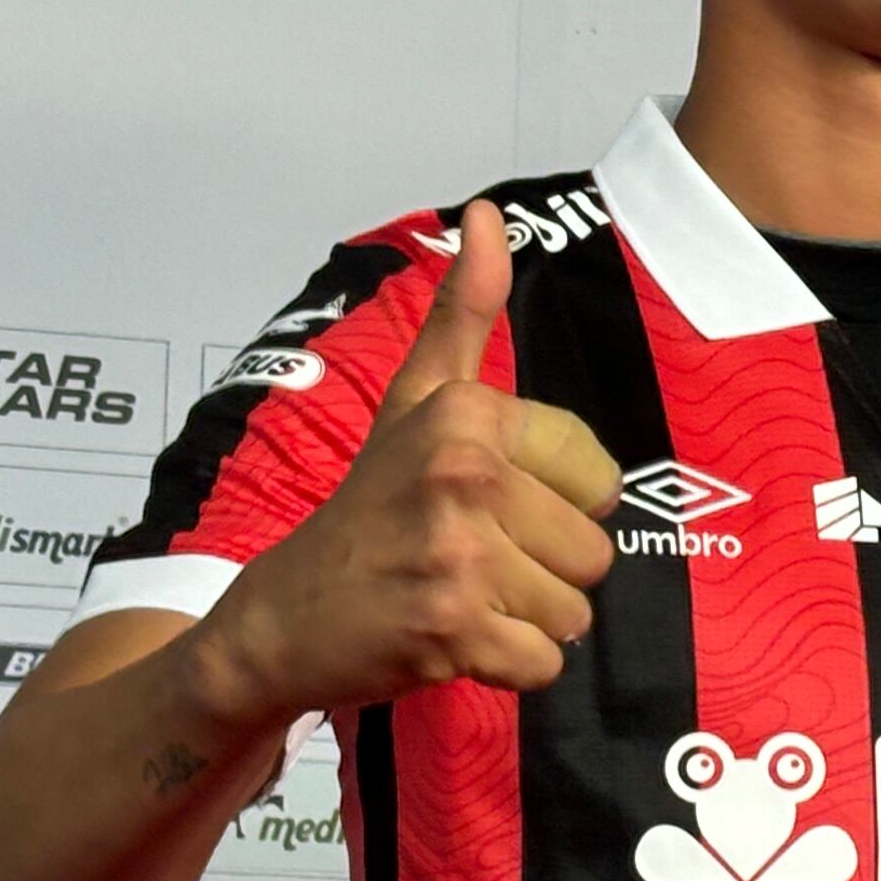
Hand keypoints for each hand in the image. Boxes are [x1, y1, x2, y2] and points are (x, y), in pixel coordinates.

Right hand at [192, 200, 621, 714]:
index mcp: (469, 414)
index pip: (600, 478)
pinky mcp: (451, 632)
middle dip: (542, 571)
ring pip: (574, 612)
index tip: (492, 506)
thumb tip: (489, 214)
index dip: (557, 505)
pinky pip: (543, 665)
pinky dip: (508, 667)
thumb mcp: (415, 401)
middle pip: (594, 553)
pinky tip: (455, 641)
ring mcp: (457, 557)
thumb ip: (463, 312)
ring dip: (526, 620)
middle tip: (472, 562)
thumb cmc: (367, 507)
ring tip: (463, 598)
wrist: (280, 617)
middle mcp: (466, 475)